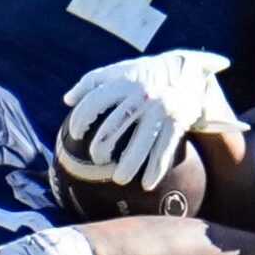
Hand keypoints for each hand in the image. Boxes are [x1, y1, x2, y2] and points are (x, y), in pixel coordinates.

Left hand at [60, 50, 243, 189]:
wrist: (187, 71)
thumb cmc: (145, 74)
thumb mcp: (120, 70)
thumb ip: (92, 82)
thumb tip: (67, 100)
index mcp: (124, 83)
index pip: (94, 102)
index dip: (81, 120)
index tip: (76, 134)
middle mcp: (140, 97)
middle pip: (112, 129)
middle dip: (101, 149)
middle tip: (97, 159)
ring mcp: (159, 111)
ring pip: (139, 144)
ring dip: (128, 166)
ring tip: (119, 179)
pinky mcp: (176, 123)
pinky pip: (163, 150)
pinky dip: (155, 170)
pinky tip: (146, 184)